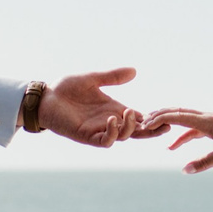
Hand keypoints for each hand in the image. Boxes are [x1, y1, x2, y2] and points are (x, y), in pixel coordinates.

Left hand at [37, 68, 162, 146]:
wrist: (45, 97)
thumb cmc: (66, 88)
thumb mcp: (93, 79)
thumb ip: (112, 77)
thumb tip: (134, 71)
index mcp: (114, 109)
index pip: (139, 118)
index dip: (153, 119)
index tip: (167, 115)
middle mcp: (109, 121)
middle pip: (136, 131)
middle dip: (151, 130)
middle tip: (163, 124)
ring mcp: (99, 130)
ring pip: (123, 136)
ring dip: (130, 127)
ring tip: (129, 113)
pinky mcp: (87, 136)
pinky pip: (104, 140)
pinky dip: (111, 132)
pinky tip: (112, 119)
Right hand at [144, 109, 212, 173]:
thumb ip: (204, 163)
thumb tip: (184, 170)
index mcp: (207, 122)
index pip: (178, 117)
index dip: (160, 119)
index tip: (145, 125)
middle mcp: (207, 117)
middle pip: (178, 112)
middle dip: (159, 116)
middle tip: (141, 122)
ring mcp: (210, 121)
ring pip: (184, 118)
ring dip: (168, 122)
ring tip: (152, 129)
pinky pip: (192, 127)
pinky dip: (180, 134)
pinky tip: (173, 146)